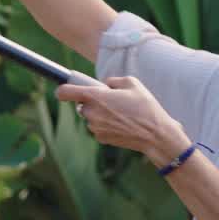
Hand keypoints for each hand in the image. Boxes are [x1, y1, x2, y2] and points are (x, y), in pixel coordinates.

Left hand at [56, 77, 190, 166]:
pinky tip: (123, 123)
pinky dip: (106, 124)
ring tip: (122, 112)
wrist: (155, 135)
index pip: (65, 92)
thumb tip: (104, 85)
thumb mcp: (132, 83)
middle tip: (111, 100)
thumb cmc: (145, 107)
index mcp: (95, 97)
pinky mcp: (101, 138)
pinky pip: (98, 127)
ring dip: (100, 113)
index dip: (63, 89)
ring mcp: (95, 128)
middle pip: (81, 104)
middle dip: (92, 101)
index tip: (65, 89)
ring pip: (91, 116)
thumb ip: (112, 81)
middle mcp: (91, 113)